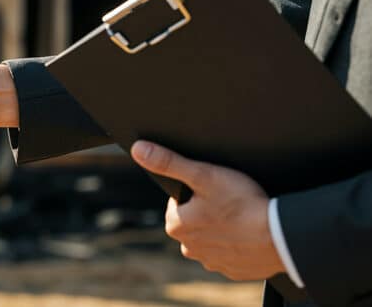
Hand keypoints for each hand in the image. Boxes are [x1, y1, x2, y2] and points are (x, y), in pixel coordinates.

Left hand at [130, 140, 284, 280]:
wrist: (281, 237)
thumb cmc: (242, 205)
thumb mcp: (203, 174)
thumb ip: (168, 162)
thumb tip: (139, 150)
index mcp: (176, 226)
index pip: (177, 201)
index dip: (194, 190)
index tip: (213, 188)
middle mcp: (189, 248)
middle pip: (193, 219)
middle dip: (207, 209)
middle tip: (229, 201)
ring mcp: (212, 262)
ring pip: (211, 237)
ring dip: (222, 228)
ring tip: (240, 216)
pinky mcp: (234, 271)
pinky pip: (231, 253)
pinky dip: (238, 243)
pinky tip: (249, 233)